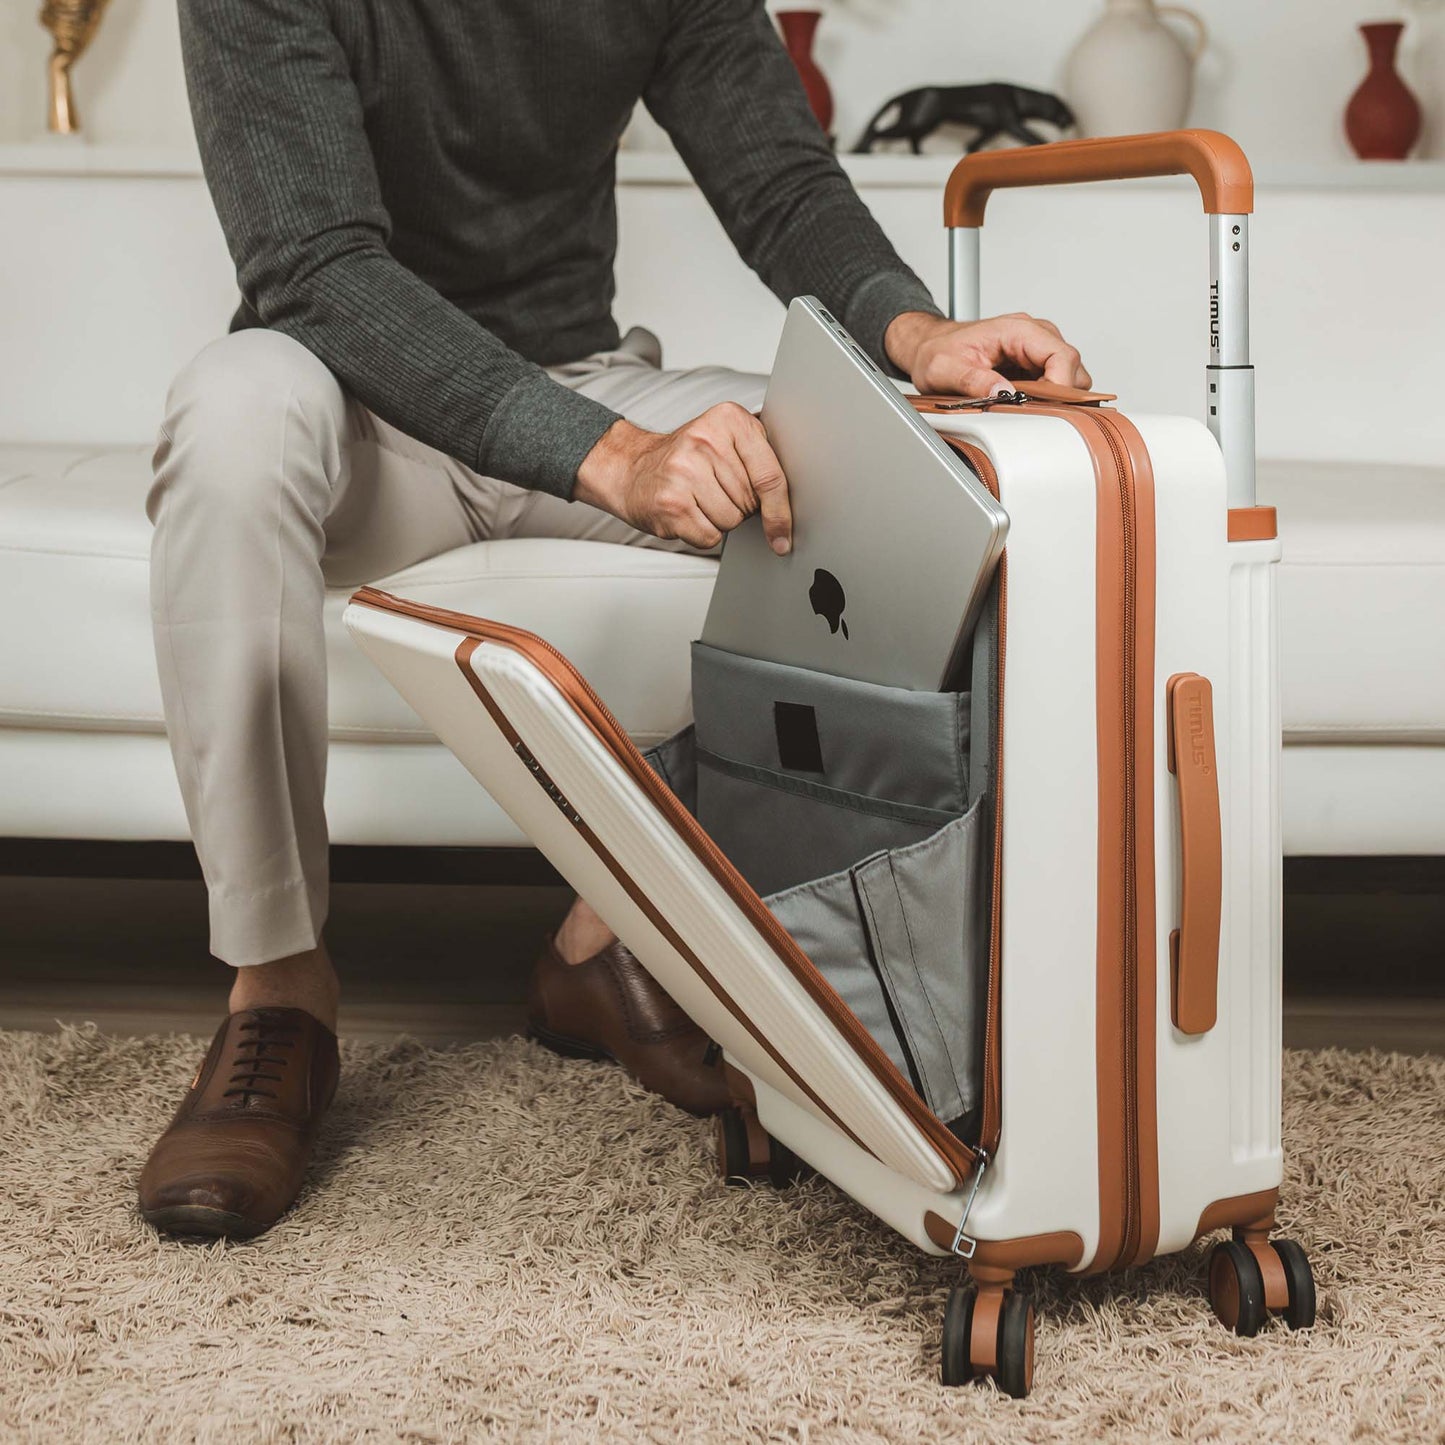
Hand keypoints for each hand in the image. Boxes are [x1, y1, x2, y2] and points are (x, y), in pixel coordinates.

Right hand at [575, 403, 791, 554]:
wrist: (630, 468)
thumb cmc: (685, 459)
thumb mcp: (725, 440)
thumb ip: (760, 459)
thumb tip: (792, 505)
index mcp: (729, 419)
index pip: (770, 475)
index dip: (781, 511)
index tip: (784, 535)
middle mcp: (705, 441)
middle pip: (751, 502)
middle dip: (740, 506)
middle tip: (715, 490)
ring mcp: (684, 472)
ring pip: (732, 521)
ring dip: (720, 520)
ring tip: (699, 498)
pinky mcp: (670, 503)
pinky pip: (710, 536)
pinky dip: (702, 532)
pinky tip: (688, 512)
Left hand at [884, 310, 1091, 398]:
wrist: (929, 346)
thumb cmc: (937, 352)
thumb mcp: (945, 369)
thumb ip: (974, 381)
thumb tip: (1003, 392)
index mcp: (1017, 330)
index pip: (1062, 356)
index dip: (1060, 386)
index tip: (1043, 406)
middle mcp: (1034, 335)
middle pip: (1072, 367)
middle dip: (1058, 394)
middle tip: (1030, 410)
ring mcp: (1036, 348)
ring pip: (1069, 376)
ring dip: (1052, 396)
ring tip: (1023, 405)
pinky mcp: (1034, 363)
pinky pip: (1055, 382)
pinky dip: (1045, 397)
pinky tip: (1023, 402)